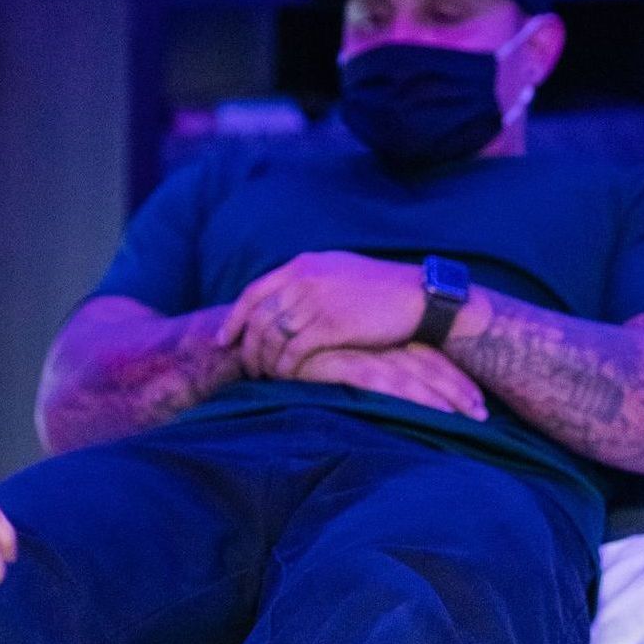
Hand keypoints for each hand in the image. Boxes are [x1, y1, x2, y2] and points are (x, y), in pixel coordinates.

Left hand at [218, 251, 424, 379]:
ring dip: (265, 362)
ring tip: (267, 377)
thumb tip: (285, 298)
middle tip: (248, 370)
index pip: (253, 292)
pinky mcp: (330, 326)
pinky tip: (288, 378)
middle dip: (247, 348)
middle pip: (257, 319)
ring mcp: (315, 302)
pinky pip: (293, 352)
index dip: (235, 319)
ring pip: (271, 338)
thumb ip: (309, 280)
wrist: (418, 296)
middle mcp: (304, 280)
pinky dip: (285, 368)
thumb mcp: (338, 270)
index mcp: (303, 265)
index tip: (225, 339)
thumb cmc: (381, 288)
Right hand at [292, 344, 487, 420]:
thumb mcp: (335, 356)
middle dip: (460, 390)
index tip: (476, 398)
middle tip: (485, 414)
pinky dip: (421, 401)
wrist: (260, 339)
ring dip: (451, 398)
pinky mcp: (351, 366)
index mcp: (378, 338)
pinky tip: (443, 416)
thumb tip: (384, 382)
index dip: (452, 377)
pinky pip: (396, 386)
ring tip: (476, 420)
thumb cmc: (295, 354)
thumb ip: (360, 364)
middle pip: (431, 365)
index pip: (426, 356)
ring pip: (420, 376)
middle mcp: (377, 343)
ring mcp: (365, 354)